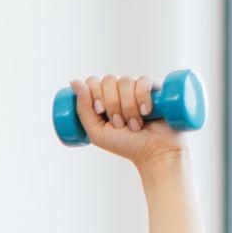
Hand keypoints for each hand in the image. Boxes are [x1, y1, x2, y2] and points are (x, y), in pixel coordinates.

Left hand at [66, 75, 190, 167]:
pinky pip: (144, 81)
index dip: (94, 93)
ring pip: (126, 81)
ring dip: (127, 106)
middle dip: (112, 104)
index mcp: (105, 97)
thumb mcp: (97, 132)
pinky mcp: (156, 87)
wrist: (155, 152)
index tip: (100, 111)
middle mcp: (121, 89)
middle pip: (108, 80)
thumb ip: (83, 110)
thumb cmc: (125, 144)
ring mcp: (139, 87)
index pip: (93, 81)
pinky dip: (142, 96)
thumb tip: (74, 82)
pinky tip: (146, 111)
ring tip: (135, 124)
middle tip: (119, 123)